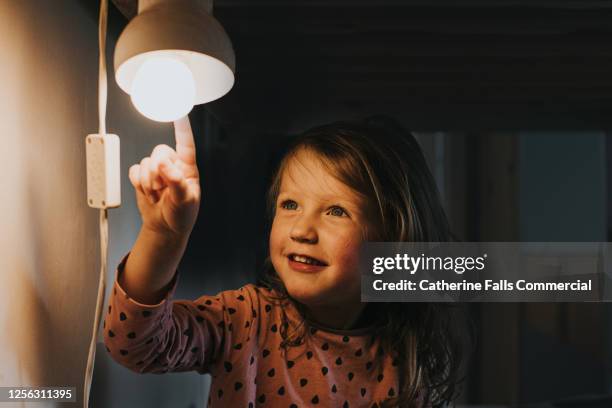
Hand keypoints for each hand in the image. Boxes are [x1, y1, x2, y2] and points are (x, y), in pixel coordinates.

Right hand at [128, 116, 200, 238]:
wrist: (165, 227)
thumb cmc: (181, 214)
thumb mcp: (185, 201)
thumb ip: (176, 181)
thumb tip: (164, 163)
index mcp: (188, 167)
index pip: (186, 144)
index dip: (182, 128)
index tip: (179, 113)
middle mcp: (172, 165)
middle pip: (159, 151)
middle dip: (157, 172)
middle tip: (162, 189)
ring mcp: (156, 170)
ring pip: (145, 162)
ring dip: (148, 182)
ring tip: (157, 195)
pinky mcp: (142, 176)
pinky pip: (134, 170)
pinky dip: (137, 183)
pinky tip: (147, 192)